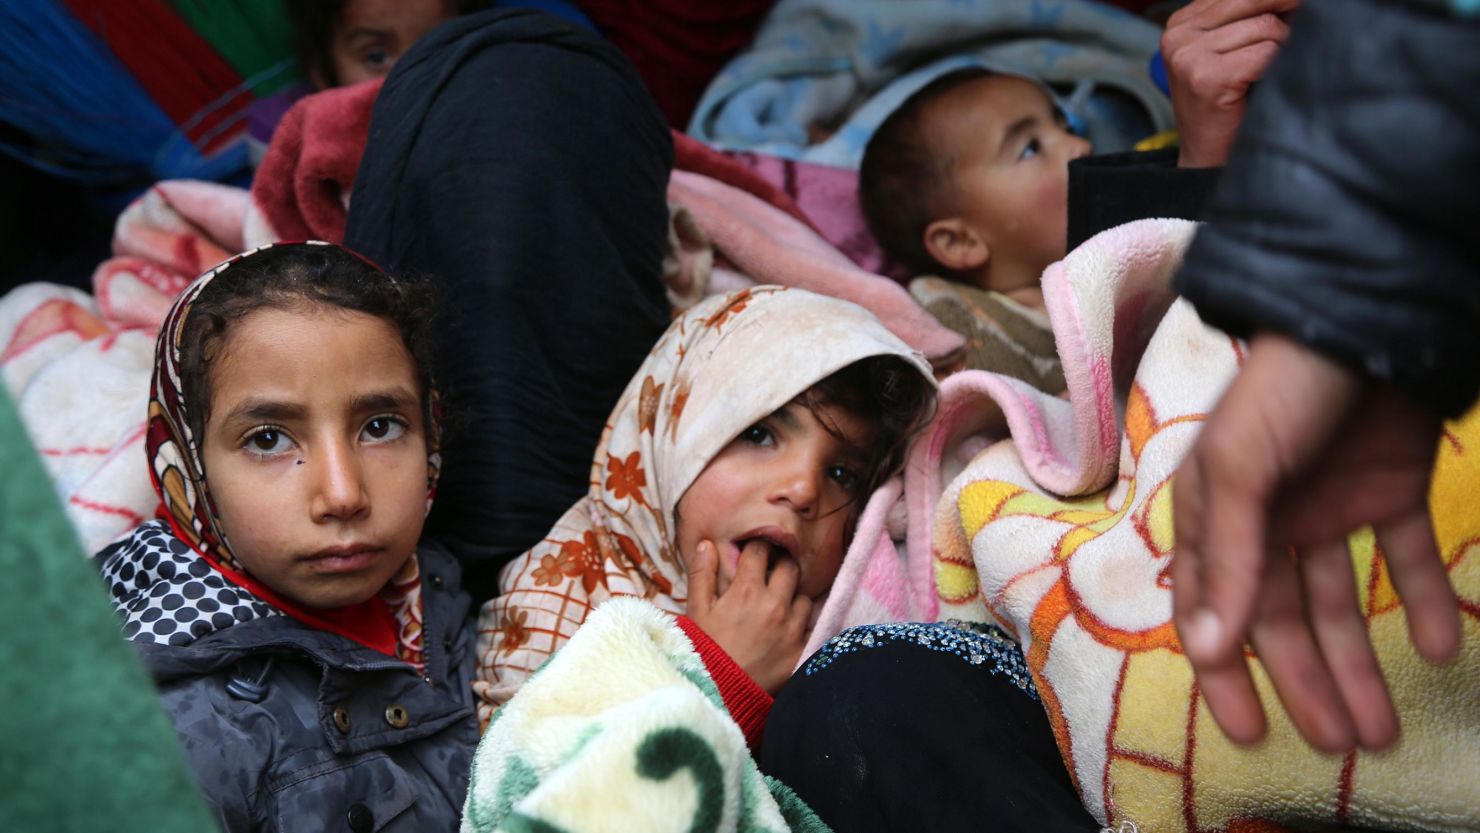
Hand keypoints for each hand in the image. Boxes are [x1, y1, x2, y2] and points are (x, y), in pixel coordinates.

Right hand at [686, 539, 811, 693]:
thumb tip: (706, 544)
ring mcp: (792, 628)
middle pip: (790, 568)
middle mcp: (775, 604)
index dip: (758, 547)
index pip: (761, 551)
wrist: (719, 694)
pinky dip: (806, 626)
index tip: (757, 550)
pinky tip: (795, 630)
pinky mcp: (802, 650)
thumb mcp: (696, 610)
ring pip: (804, 598)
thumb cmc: (703, 650)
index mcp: (747, 590)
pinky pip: (814, 628)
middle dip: (782, 565)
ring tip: (781, 606)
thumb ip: (701, 574)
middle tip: (773, 573)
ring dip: (794, 598)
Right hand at [1162, 0, 1298, 167]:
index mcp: (1181, 22)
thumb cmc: (1225, 101)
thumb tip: (1292, 0)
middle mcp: (1179, 35)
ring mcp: (1189, 56)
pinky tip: (1266, 83)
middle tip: (1293, 35)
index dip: (1273, 1)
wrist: (1207, 153)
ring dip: (1282, 46)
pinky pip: (1267, 52)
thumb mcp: (1226, 49)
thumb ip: (1248, 17)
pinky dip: (1278, 66)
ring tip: (1271, 69)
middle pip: (1254, 0)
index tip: (1292, 9)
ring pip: (1266, 26)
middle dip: (1284, 12)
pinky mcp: (1207, 77)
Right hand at [1172, 332, 1460, 752]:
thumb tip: (1208, 646)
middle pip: (1284, 618)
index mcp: (1217, 514)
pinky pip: (1404, 560)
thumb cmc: (1282, 393)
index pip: (1214, 610)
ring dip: (1361, 663)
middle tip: (1342, 743)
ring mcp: (1329, 506)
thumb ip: (1228, 557)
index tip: (1248, 734)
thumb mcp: (1238, 468)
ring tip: (1384, 727)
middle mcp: (1268, 519)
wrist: (1369, 321)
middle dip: (1309, 682)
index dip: (1227, 673)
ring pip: (1342, 601)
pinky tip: (1440, 648)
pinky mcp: (1388, 491)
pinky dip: (1423, 603)